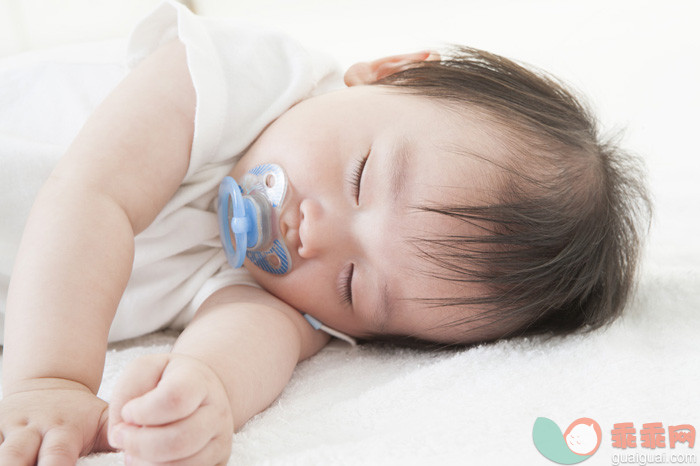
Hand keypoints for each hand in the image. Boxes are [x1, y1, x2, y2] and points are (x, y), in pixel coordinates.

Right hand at [0, 378, 110, 464]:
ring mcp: (5, 432)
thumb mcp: (103, 420)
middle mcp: (30, 431)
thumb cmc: (80, 415)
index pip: (58, 457)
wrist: (46, 386)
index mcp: (63, 429)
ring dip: (4, 463)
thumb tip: (142, 452)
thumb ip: (120, 436)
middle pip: (17, 458)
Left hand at [108, 354, 233, 465]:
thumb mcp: (143, 370)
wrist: (201, 391)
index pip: (174, 399)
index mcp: (199, 382)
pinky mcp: (218, 463)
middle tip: (121, 436)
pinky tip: (147, 460)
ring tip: (132, 451)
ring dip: (145, 464)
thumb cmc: (165, 380)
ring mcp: (221, 441)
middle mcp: (217, 412)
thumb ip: (126, 394)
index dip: (143, 411)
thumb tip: (120, 435)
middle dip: (139, 444)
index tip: (128, 411)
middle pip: (179, 440)